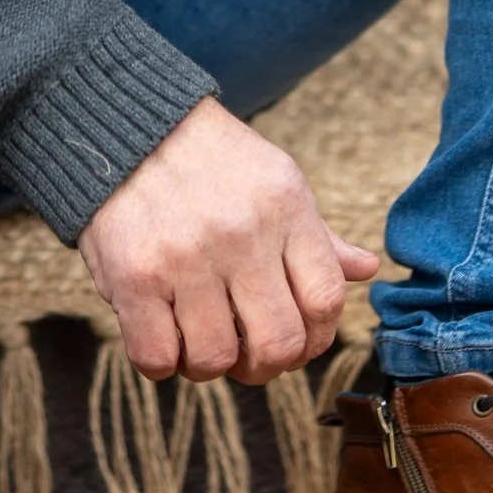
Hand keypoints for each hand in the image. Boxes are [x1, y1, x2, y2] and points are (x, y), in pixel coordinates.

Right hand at [78, 97, 383, 384]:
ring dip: (209, 364)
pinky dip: (163, 362)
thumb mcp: (275, 180)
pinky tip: (162, 336)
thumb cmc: (210, 160)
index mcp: (285, 208)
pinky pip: (157, 357)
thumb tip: (366, 270)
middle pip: (277, 343)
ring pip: (216, 359)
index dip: (317, 337)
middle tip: (247, 355)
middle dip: (265, 365)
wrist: (126, 127)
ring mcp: (185, 258)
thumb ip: (316, 235)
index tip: (296, 340)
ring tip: (198, 339)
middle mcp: (241, 235)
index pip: (326, 300)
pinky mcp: (134, 276)